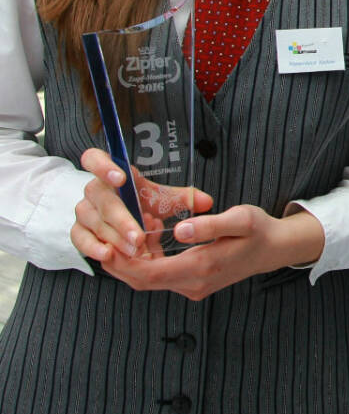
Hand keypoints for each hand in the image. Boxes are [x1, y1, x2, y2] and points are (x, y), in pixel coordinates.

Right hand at [71, 146, 214, 262]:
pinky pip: (80, 239)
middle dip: (122, 219)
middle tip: (138, 236)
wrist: (124, 216)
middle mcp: (93, 190)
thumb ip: (183, 198)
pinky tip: (108, 255)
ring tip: (133, 249)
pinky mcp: (78, 231)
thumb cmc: (143, 202)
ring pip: (94, 222)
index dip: (104, 166)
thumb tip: (206, 201)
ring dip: (114, 237)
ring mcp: (83, 211)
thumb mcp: (161, 197)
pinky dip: (93, 247)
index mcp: (110, 172)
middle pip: (102, 200)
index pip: (94, 159)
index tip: (122, 178)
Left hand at [94, 204, 324, 299]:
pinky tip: (147, 239)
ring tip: (126, 231)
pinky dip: (146, 262)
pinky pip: (161, 277)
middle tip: (103, 238)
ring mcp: (193, 287)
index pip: (150, 273)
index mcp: (203, 267)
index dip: (124, 262)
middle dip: (120, 263)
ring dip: (132, 261)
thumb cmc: (258, 231)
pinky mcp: (193, 284)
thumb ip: (209, 224)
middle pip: (143, 281)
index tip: (107, 244)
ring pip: (150, 281)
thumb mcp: (241, 219)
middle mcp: (194, 284)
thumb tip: (180, 230)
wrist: (275, 250)